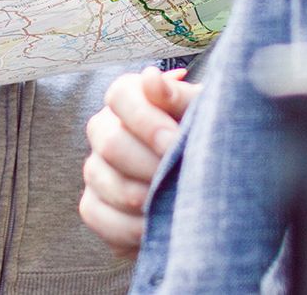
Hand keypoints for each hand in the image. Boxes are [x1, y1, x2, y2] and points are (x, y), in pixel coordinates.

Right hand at [79, 67, 197, 256]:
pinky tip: (152, 227)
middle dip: (147, 164)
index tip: (174, 143)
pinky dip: (125, 226)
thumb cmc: (209, 143)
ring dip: (139, 196)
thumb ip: (180, 97)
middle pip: (108, 141)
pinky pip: (94, 213)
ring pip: (98, 177)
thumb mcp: (204, 117)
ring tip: (170, 204)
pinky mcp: (93, 204)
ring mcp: (96, 167)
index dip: (145, 120)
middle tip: (178, 179)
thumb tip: (151, 78)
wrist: (213, 193)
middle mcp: (106, 128)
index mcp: (132, 98)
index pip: (120, 95)